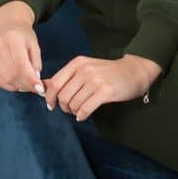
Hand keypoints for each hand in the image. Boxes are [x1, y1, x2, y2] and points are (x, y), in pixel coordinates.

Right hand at [0, 2, 45, 96]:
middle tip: (34, 88)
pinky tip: (15, 84)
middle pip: (12, 74)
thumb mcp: (34, 44)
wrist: (6, 23)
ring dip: (17, 86)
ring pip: (4, 79)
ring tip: (26, 85)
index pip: (21, 65)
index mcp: (13, 39)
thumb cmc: (23, 34)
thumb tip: (35, 82)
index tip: (40, 89)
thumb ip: (36, 62)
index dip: (30, 80)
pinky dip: (7, 85)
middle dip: (25, 85)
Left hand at [43, 54, 163, 121]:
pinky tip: (83, 115)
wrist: (134, 71)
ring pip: (73, 104)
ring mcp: (95, 80)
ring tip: (79, 111)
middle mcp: (84, 70)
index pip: (55, 83)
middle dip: (63, 107)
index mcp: (77, 63)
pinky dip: (82, 115)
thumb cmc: (109, 72)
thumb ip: (66, 77)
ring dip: (73, 112)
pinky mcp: (105, 92)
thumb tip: (43, 85)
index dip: (49, 97)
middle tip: (69, 110)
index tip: (51, 105)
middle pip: (62, 95)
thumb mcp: (86, 68)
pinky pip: (85, 109)